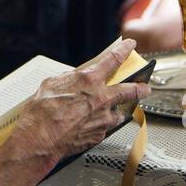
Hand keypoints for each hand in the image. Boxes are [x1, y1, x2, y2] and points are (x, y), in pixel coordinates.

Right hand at [3, 38, 150, 170]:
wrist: (40, 139)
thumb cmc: (41, 112)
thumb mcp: (52, 84)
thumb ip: (69, 79)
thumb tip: (74, 78)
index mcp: (89, 80)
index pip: (113, 60)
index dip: (125, 51)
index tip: (130, 46)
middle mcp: (101, 98)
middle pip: (131, 90)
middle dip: (141, 88)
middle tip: (146, 88)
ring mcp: (103, 119)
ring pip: (118, 113)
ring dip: (116, 111)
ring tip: (110, 112)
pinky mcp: (99, 135)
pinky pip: (105, 127)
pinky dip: (101, 125)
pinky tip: (90, 125)